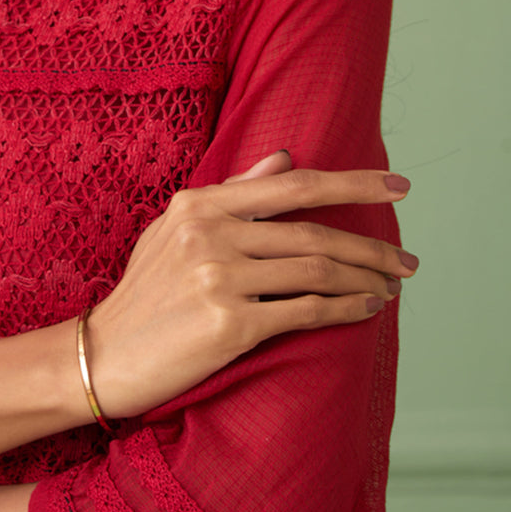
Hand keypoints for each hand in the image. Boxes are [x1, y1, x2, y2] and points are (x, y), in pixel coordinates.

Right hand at [87, 152, 414, 418]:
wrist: (104, 354)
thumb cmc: (146, 293)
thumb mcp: (177, 228)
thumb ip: (235, 193)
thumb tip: (284, 157)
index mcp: (199, 204)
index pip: (292, 185)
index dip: (352, 183)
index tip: (396, 185)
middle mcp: (210, 234)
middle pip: (314, 233)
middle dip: (371, 246)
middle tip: (407, 260)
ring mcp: (218, 278)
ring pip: (316, 271)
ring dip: (364, 280)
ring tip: (389, 287)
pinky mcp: (228, 324)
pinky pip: (305, 312)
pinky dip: (345, 310)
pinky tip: (365, 310)